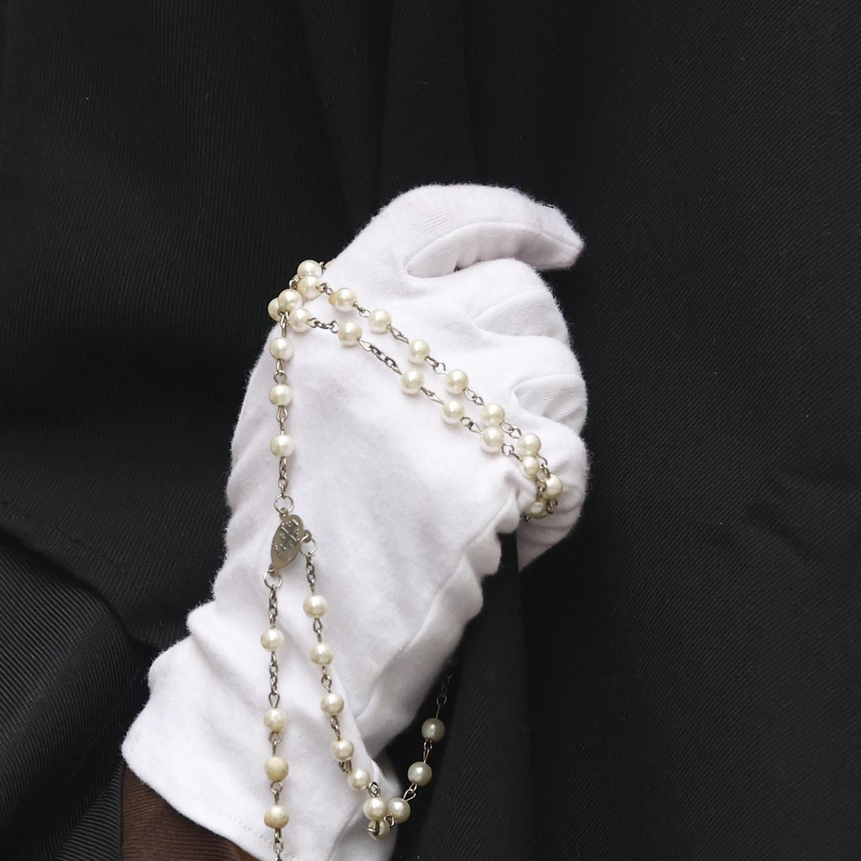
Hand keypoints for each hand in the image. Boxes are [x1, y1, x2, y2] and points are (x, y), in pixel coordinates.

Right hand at [123, 185, 587, 860]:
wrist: (290, 642)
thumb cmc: (294, 525)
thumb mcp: (291, 393)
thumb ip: (362, 329)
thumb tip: (479, 283)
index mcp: (321, 312)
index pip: (439, 217)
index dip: (513, 219)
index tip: (560, 244)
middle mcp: (374, 341)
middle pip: (519, 300)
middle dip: (532, 361)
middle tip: (500, 429)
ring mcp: (430, 405)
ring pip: (560, 374)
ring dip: (548, 432)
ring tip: (497, 489)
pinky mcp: (481, 478)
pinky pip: (570, 460)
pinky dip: (559, 503)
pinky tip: (516, 533)